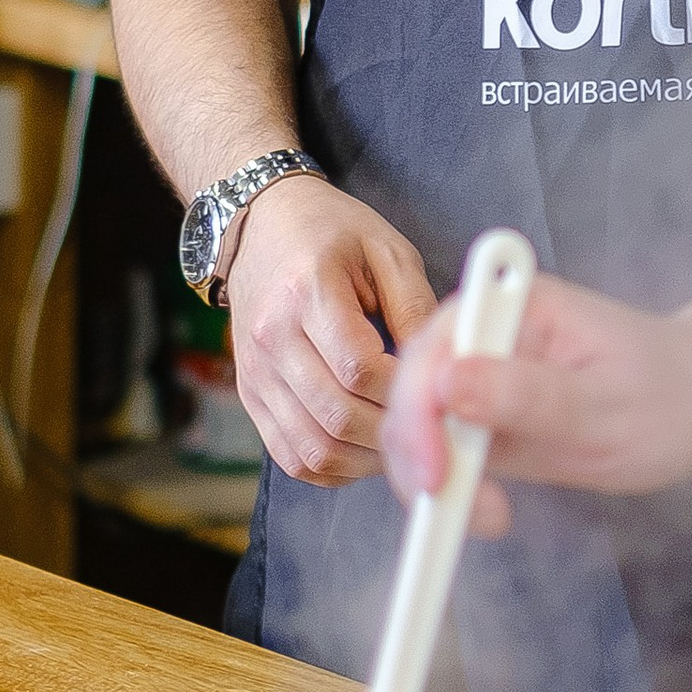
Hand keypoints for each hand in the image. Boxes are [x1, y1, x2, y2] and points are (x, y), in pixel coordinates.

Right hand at [226, 173, 435, 485]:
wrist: (263, 225)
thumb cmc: (333, 233)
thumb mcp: (388, 250)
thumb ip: (416, 307)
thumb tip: (441, 367)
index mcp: (307, 292)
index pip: (359, 368)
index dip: (403, 391)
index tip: (435, 389)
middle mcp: (271, 338)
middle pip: (336, 416)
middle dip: (391, 432)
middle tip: (428, 426)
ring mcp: (255, 373)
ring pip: (312, 448)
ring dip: (364, 459)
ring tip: (400, 441)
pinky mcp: (250, 396)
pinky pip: (291, 455)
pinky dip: (333, 465)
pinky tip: (363, 448)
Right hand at [381, 272, 691, 528]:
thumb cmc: (670, 391)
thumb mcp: (607, 403)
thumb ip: (529, 395)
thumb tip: (449, 384)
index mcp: (514, 304)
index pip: (436, 350)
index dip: (420, 413)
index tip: (437, 474)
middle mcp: (487, 332)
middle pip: (413, 389)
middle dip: (418, 455)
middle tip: (450, 514)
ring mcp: (483, 375)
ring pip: (418, 427)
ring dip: (431, 480)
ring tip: (487, 519)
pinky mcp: (487, 416)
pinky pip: (444, 453)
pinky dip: (451, 490)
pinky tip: (489, 516)